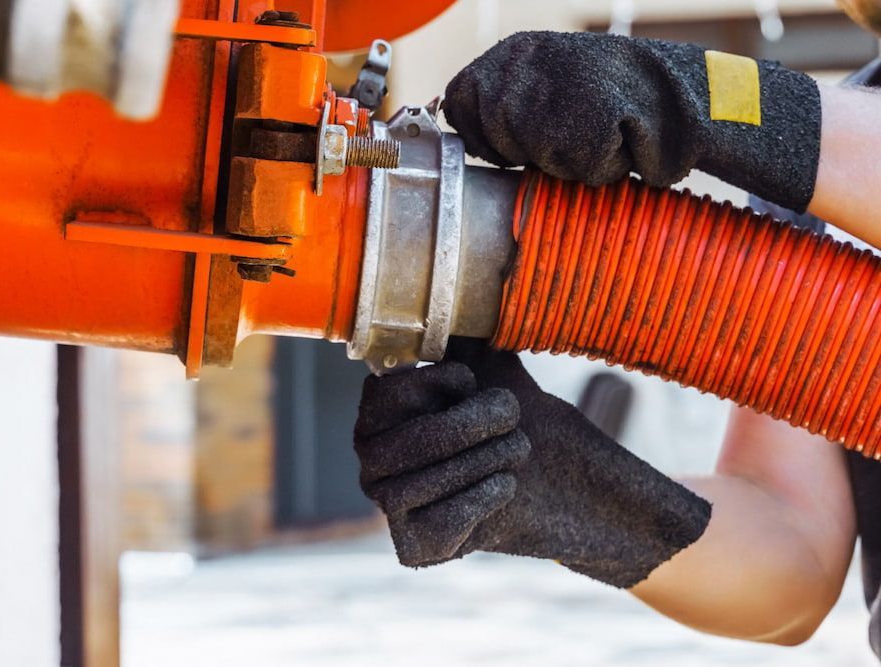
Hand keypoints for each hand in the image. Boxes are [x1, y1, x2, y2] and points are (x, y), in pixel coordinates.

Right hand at [354, 338, 711, 587]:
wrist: (574, 489)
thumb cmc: (528, 423)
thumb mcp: (496, 371)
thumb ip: (466, 336)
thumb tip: (460, 280)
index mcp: (382, 414)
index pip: (379, 396)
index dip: (428, 386)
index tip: (472, 383)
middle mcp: (375, 461)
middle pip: (398, 443)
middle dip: (465, 427)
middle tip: (513, 417)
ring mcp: (393, 507)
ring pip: (415, 485)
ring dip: (480, 461)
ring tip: (518, 450)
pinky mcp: (418, 547)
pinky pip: (436, 522)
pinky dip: (480, 500)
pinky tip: (507, 487)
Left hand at [443, 31, 820, 212]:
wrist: (680, 96)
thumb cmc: (607, 105)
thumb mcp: (543, 89)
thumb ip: (501, 105)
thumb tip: (456, 127)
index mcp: (512, 52)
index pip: (459, 101)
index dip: (479, 136)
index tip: (507, 150)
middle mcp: (528, 61)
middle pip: (495, 133)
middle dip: (525, 152)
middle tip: (568, 136)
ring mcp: (557, 84)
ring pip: (534, 154)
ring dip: (564, 161)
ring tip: (595, 135)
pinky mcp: (589, 111)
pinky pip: (575, 164)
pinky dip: (597, 166)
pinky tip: (617, 143)